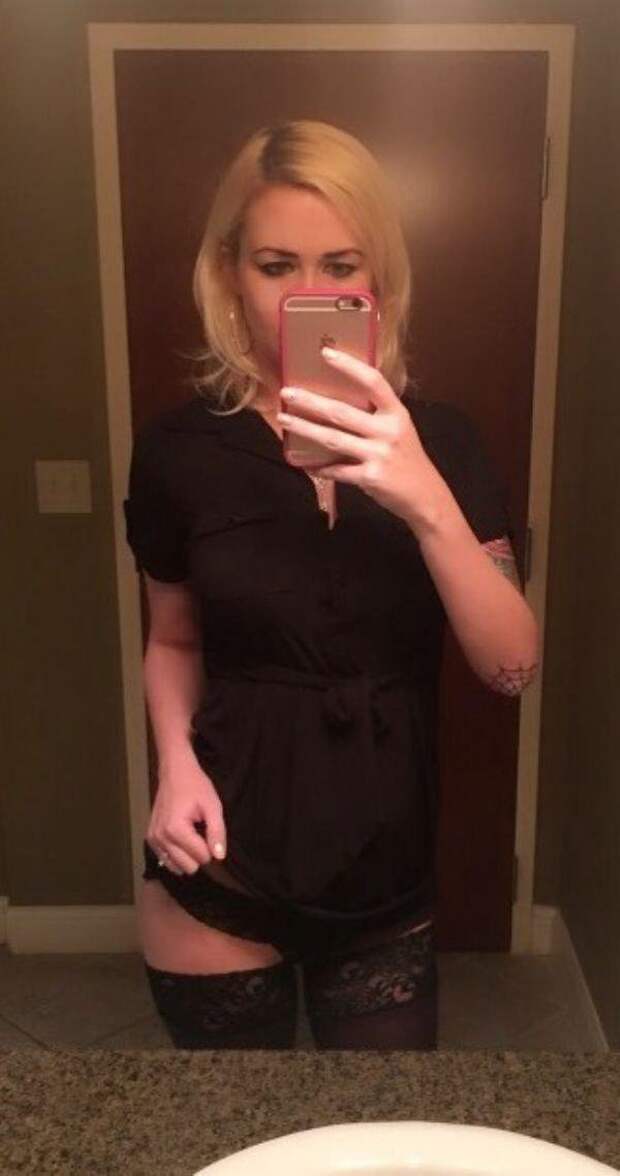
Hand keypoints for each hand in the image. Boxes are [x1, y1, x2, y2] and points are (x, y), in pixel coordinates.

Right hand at [147, 747, 226, 875]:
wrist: (174, 772)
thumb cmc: (195, 786)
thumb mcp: (213, 806)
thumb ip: (217, 832)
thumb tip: (219, 857)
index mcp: (176, 829)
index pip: (202, 857)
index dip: (211, 846)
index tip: (208, 829)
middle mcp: (161, 837)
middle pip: (189, 867)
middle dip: (199, 853)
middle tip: (200, 832)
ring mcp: (153, 839)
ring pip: (177, 867)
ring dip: (187, 855)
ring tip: (190, 834)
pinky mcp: (150, 839)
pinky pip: (166, 860)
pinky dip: (176, 854)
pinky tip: (181, 838)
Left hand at [278, 347, 438, 528]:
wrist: (425, 496)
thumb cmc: (406, 458)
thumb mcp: (399, 429)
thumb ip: (376, 415)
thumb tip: (337, 402)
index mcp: (396, 413)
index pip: (373, 382)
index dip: (349, 366)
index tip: (326, 353)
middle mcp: (389, 431)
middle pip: (342, 412)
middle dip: (311, 402)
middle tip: (287, 393)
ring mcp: (379, 455)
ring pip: (333, 439)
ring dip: (305, 429)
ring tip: (284, 420)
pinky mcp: (370, 478)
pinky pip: (337, 470)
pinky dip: (320, 467)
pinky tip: (304, 463)